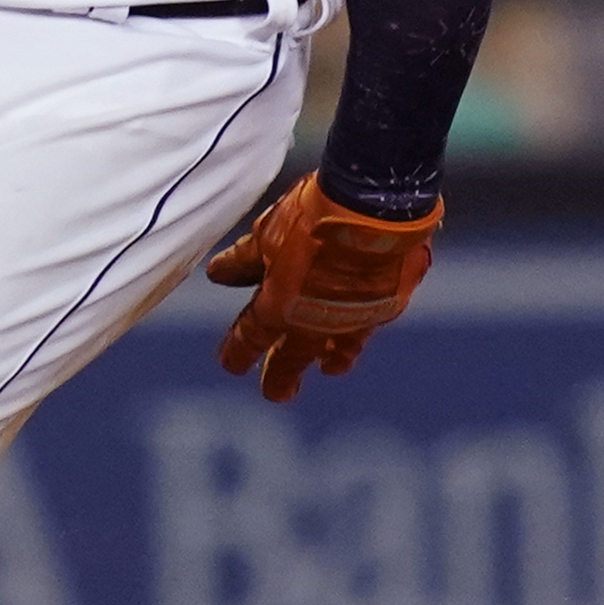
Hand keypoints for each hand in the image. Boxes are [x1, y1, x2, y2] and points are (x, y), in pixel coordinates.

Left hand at [207, 175, 441, 401]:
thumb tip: (217, 274)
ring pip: (337, 350)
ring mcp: (353, 320)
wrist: (374, 211)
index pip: (251, 339)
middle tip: (276, 393)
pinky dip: (359, 332)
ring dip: (330, 360)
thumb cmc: (311, 219)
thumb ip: (243, 261)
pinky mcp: (386, 307)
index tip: (230, 365)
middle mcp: (315, 324)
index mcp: (278, 309)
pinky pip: (368, 327)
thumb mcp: (266, 235)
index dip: (238, 352)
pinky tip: (361, 330)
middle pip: (293, 358)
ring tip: (326, 369)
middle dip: (282, 375)